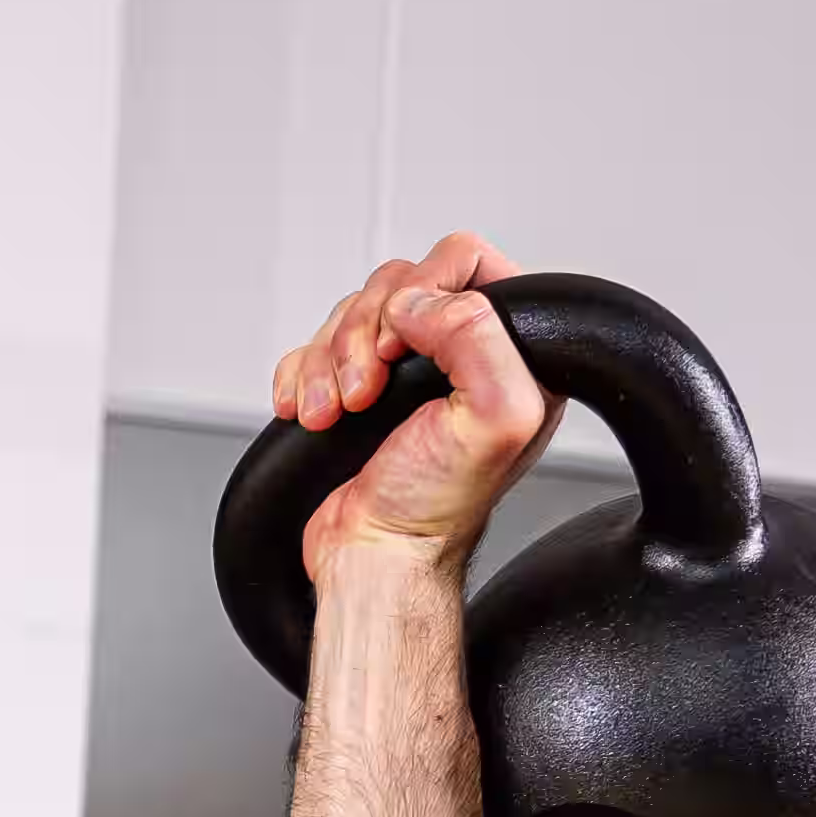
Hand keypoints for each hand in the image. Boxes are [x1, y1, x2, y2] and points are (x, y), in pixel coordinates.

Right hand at [268, 238, 554, 588]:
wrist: (374, 554)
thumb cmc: (435, 507)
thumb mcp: (491, 419)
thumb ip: (478, 335)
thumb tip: (418, 301)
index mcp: (512, 352)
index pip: (469, 262)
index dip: (427, 288)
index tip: (405, 348)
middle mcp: (460, 354)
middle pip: (399, 282)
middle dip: (365, 335)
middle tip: (366, 392)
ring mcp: (405, 370)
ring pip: (353, 312)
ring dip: (329, 361)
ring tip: (337, 412)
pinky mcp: (355, 386)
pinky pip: (315, 345)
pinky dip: (303, 375)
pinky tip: (313, 412)